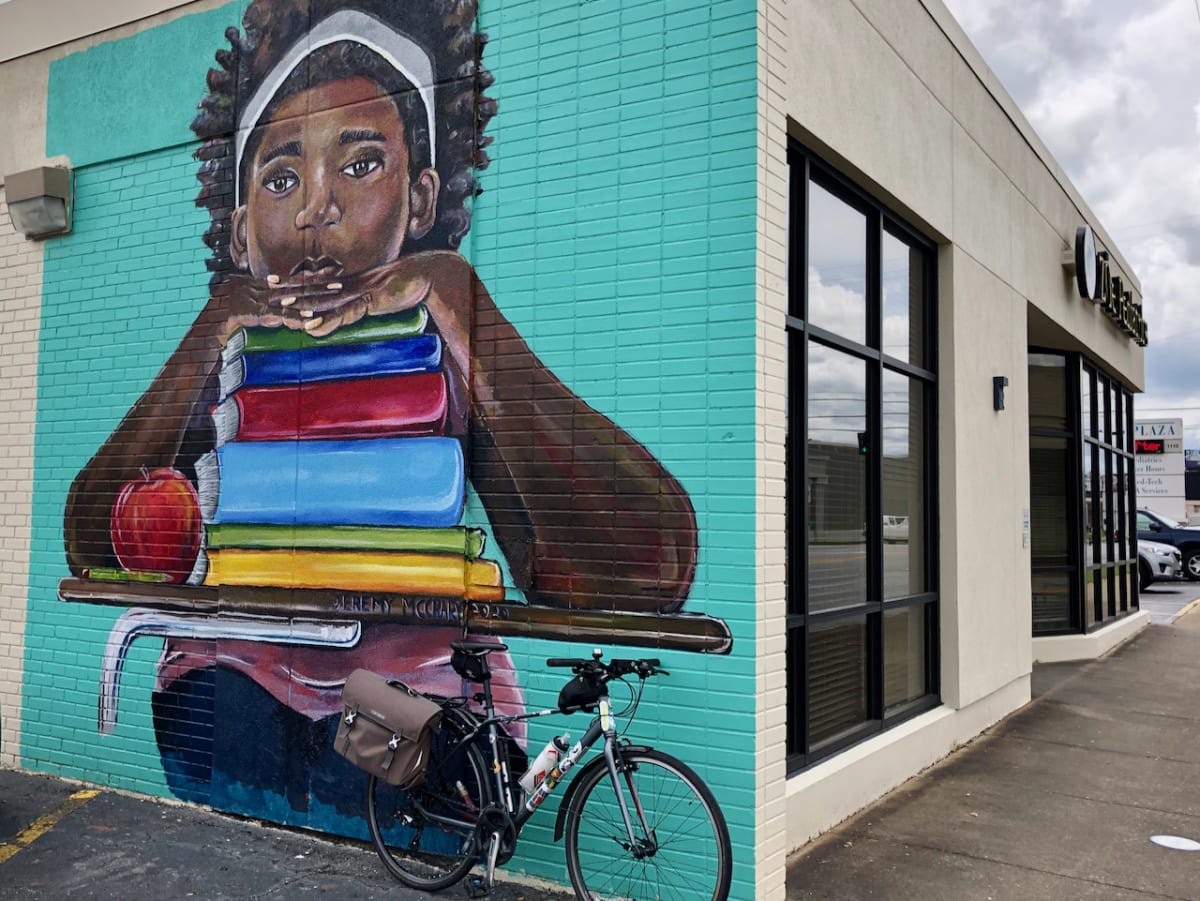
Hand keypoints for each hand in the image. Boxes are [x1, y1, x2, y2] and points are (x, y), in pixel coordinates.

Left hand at [268, 254, 468, 337]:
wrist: (427, 275)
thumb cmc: (408, 285)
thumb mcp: (383, 296)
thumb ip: (367, 304)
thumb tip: (357, 307)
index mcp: (352, 283)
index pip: (319, 283)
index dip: (298, 282)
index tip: (276, 282)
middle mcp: (351, 285)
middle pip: (315, 288)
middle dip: (291, 290)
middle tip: (267, 291)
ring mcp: (359, 292)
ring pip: (325, 298)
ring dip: (302, 303)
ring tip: (281, 307)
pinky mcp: (368, 300)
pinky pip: (344, 312)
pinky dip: (327, 319)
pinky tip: (311, 325)